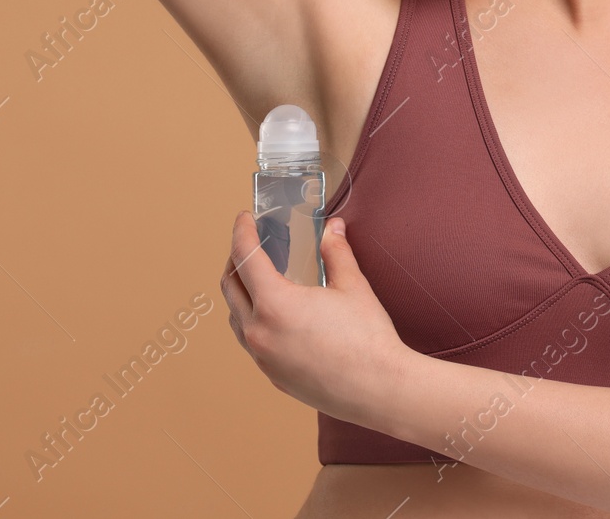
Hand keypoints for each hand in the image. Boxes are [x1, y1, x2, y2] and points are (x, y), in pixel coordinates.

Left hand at [221, 211, 410, 428]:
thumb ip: (335, 252)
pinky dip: (252, 318)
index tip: (244, 219)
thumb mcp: (352, 286)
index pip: (244, 258)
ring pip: (235, 316)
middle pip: (230, 286)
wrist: (379, 389)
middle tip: (251, 244)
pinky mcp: (272, 375)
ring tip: (259, 277)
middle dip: (236, 259)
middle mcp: (259, 332)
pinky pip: (250, 340)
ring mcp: (262, 358)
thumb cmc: (367, 339)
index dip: (242, 232)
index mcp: (275, 304)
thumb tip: (332, 229)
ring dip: (241, 291)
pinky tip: (274, 313)